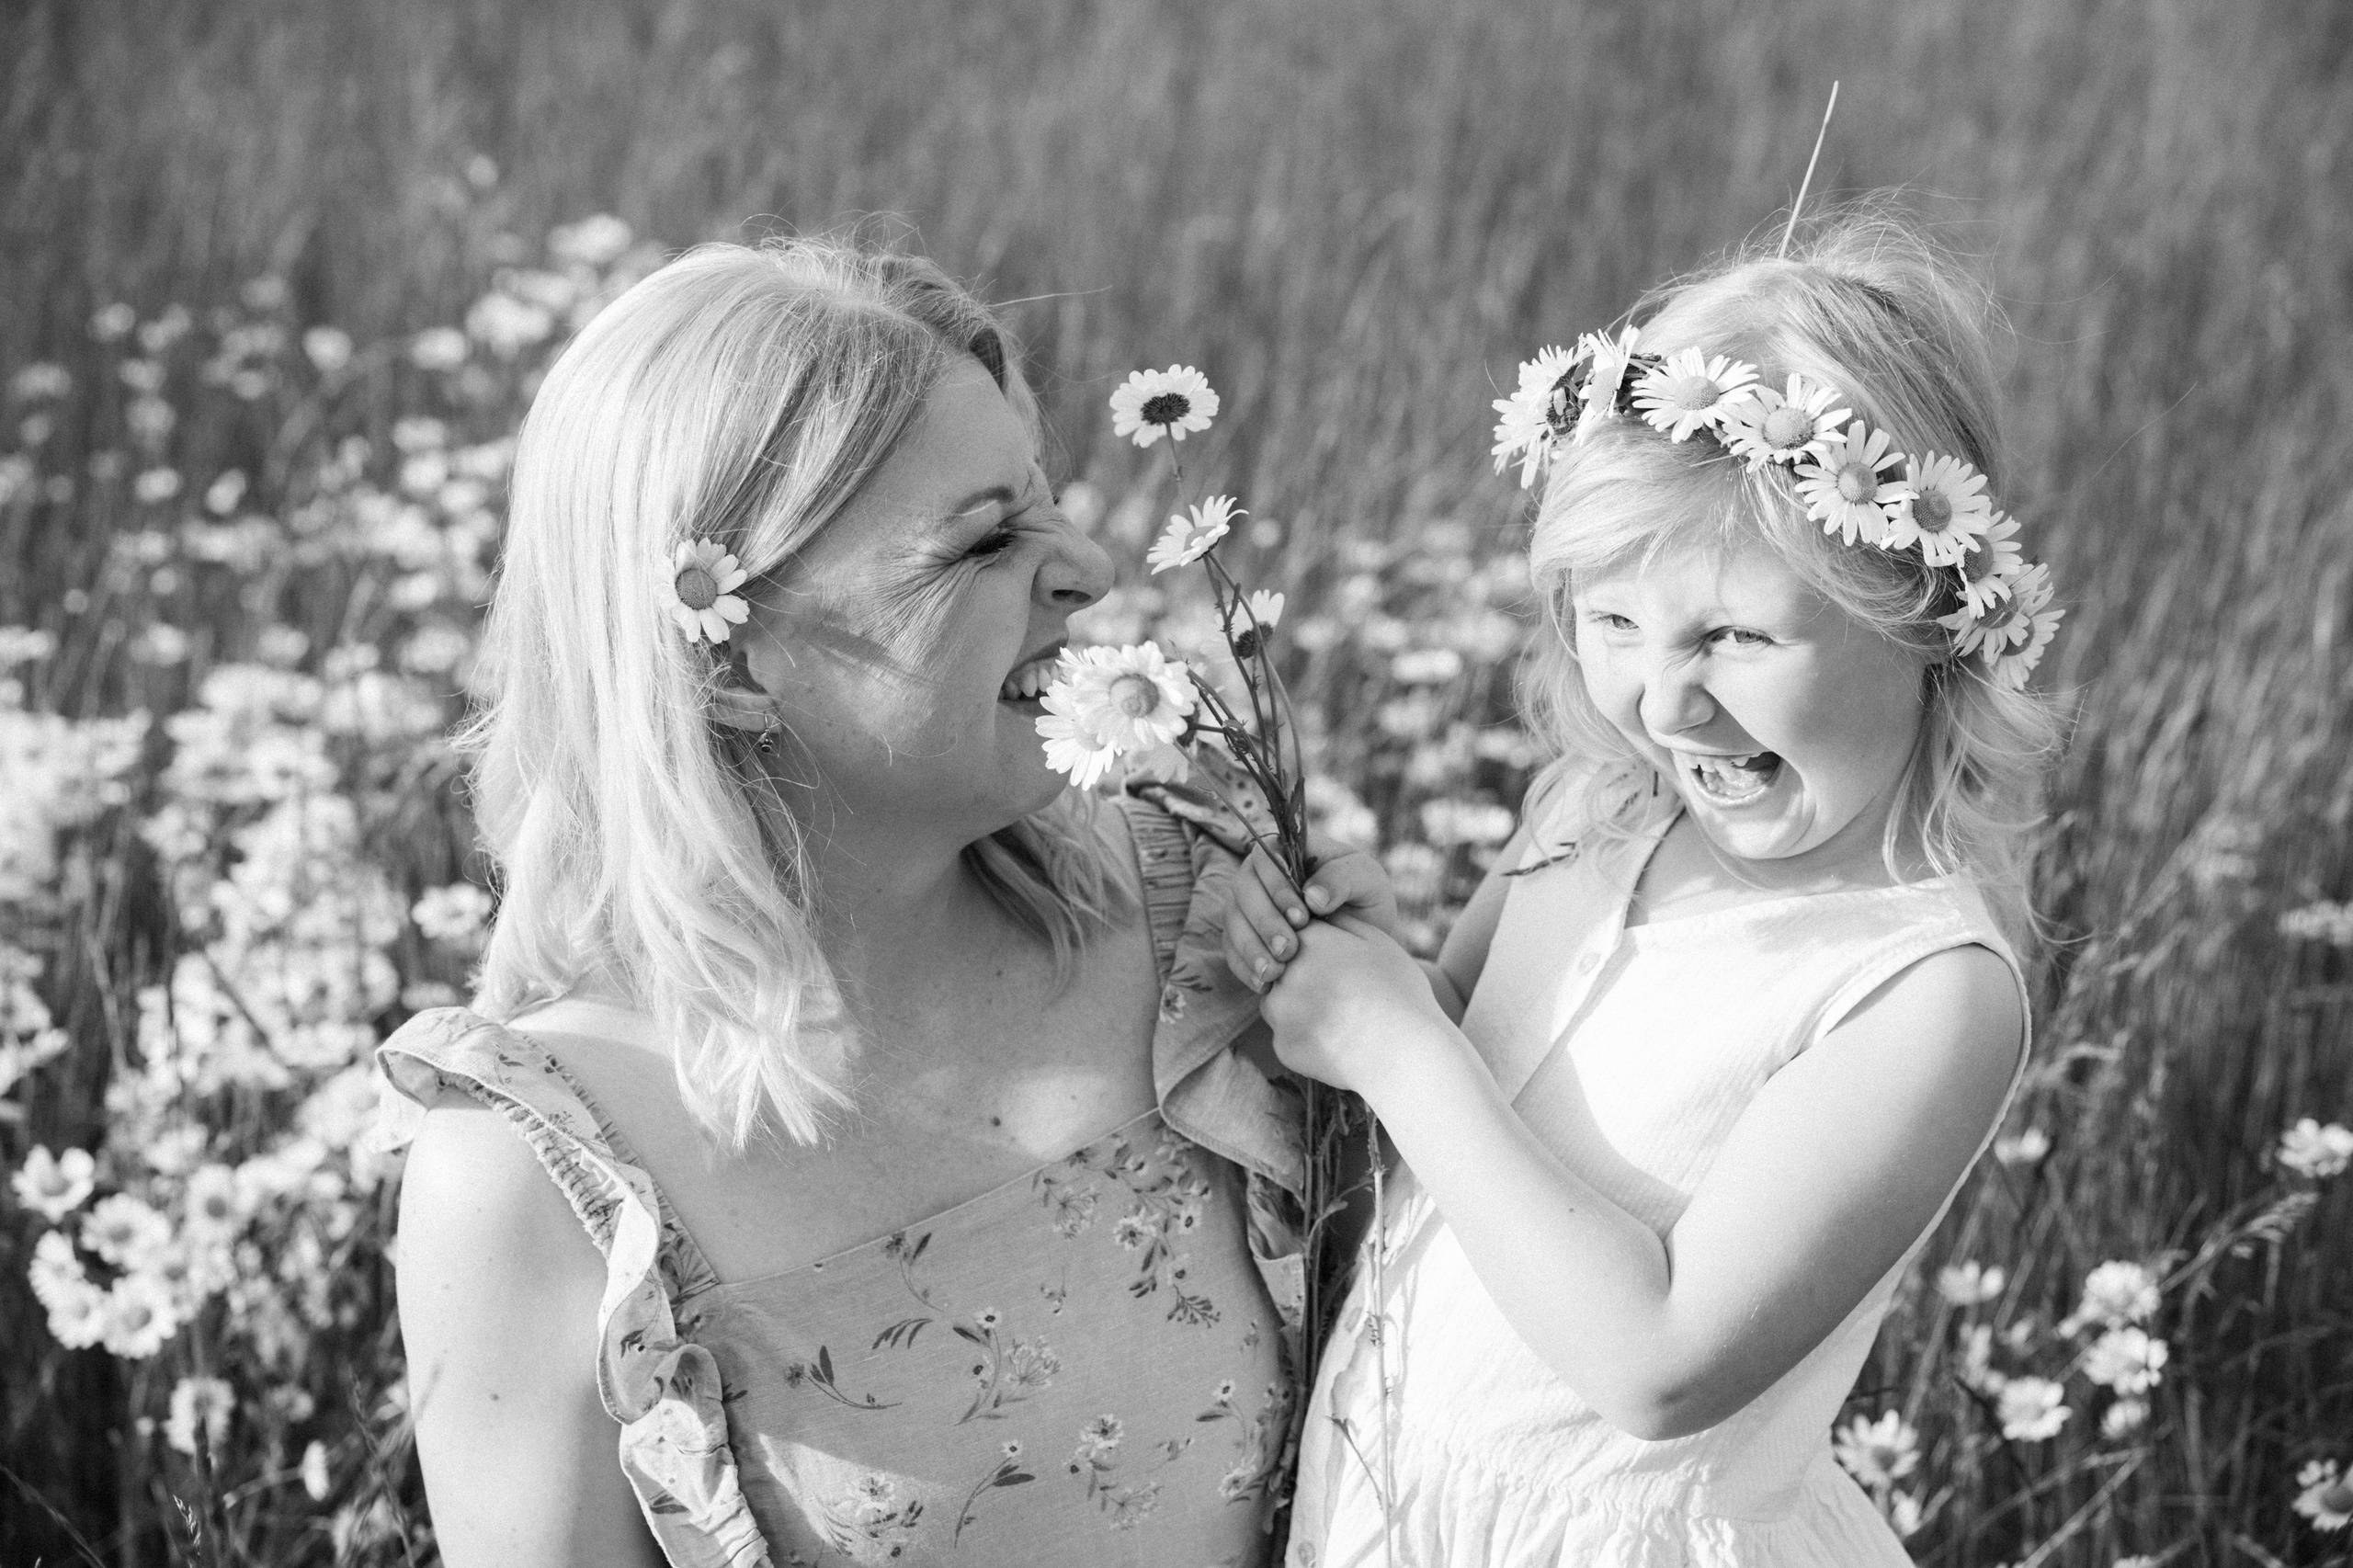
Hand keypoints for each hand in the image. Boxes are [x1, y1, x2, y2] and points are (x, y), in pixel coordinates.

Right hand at [1220, 832, 1400, 993]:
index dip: (1275, 885)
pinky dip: (1244, 967)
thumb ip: (1344, 878)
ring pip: (1233, 920)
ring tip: (1276, 972)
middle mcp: (1261, 875)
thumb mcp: (1368, 881)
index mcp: (1289, 852)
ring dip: (1250, 947)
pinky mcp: (1244, 936)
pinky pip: (1231, 950)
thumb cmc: (1365, 902)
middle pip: (1242, 889)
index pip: (1265, 855)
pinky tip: (1265, 984)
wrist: (1362, 944)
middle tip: (1288, 949)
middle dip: (1263, 921)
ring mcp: (1248, 906)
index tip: (1302, 917)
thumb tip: (1312, 895)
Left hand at [1256, 913, 1458, 1099]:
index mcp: (1309, 941)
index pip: (1297, 934)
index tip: (1341, 963)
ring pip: (1279, 1001)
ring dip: (1300, 1005)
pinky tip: (1338, 1039)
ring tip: (1341, 1015)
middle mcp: (1286, 973)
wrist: (1406, 1055)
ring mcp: (1281, 1012)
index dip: (1322, 948)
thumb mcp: (1378, 942)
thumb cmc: (1399, 994)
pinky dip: (1308, 1036)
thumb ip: (1341, 920)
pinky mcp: (1283, 1047)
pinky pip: (1289, 1034)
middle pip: (1283, 966)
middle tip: (1343, 992)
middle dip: (1305, 975)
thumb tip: (1314, 905)